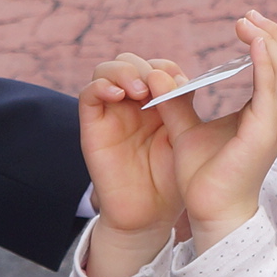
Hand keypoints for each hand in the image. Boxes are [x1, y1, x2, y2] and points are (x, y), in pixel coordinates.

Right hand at [77, 53, 187, 276]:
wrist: (150, 215)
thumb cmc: (170, 179)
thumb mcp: (183, 138)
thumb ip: (181, 107)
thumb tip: (186, 77)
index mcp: (157, 102)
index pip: (158, 67)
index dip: (169, 69)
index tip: (184, 85)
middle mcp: (132, 103)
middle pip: (132, 61)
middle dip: (147, 67)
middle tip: (160, 85)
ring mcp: (111, 112)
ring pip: (107, 70)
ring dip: (125, 72)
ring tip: (141, 90)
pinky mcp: (92, 125)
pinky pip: (89, 93)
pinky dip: (102, 86)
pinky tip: (121, 96)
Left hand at [172, 12, 276, 254]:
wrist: (209, 212)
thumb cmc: (204, 177)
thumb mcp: (186, 130)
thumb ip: (177, 101)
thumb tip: (159, 73)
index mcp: (261, 115)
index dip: (275, 41)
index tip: (259, 18)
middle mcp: (273, 117)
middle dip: (270, 33)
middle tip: (247, 14)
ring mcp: (273, 125)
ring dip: (268, 41)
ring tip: (248, 21)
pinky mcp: (264, 133)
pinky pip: (269, 91)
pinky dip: (265, 63)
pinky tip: (255, 43)